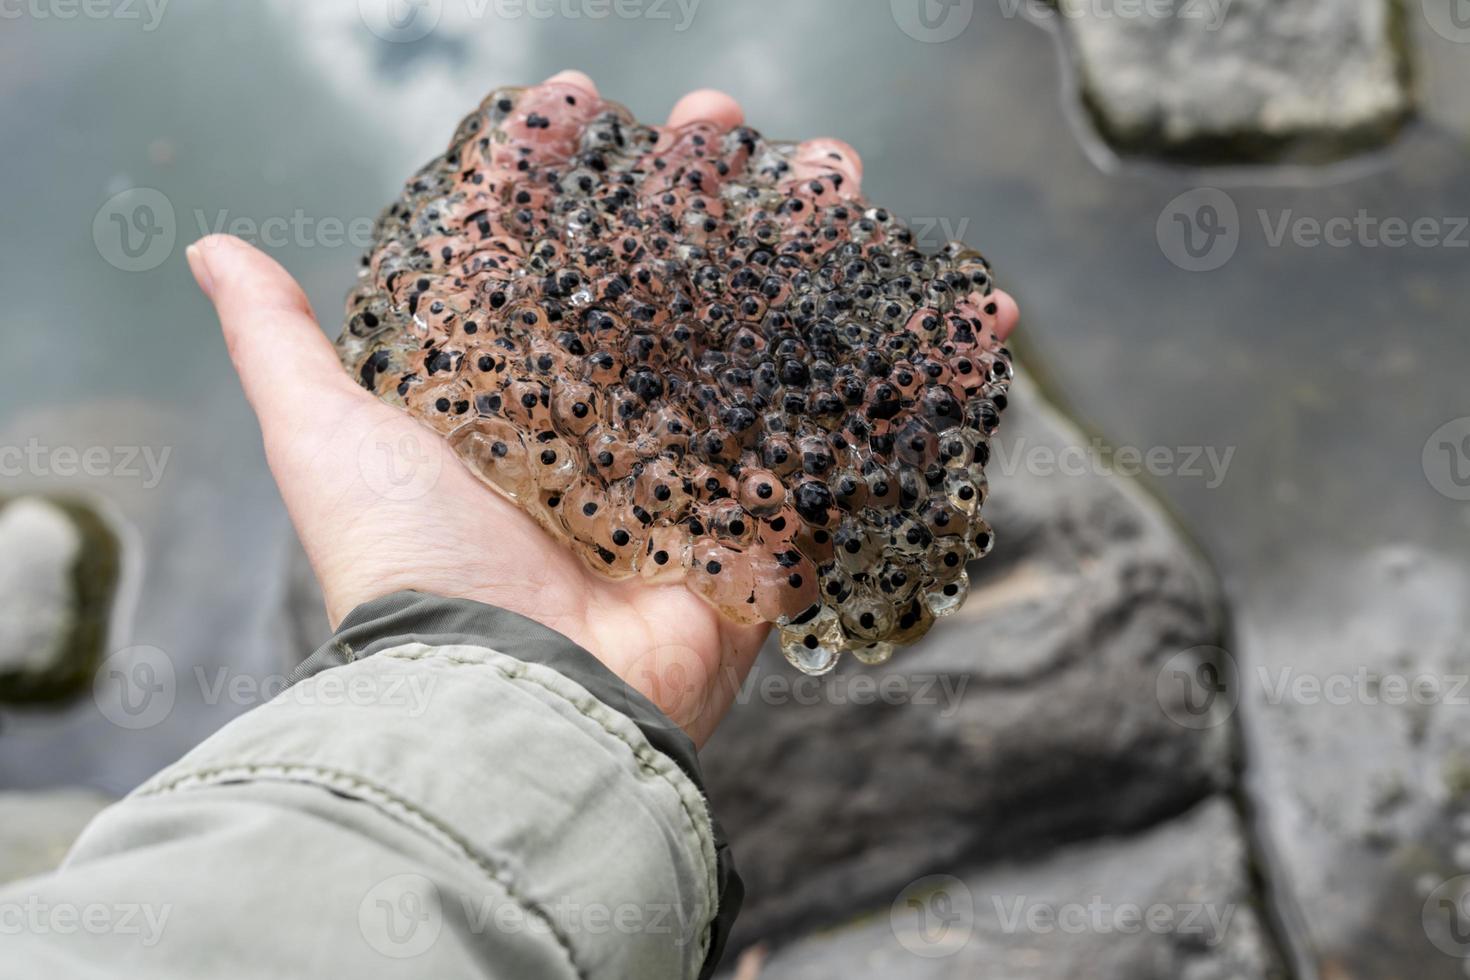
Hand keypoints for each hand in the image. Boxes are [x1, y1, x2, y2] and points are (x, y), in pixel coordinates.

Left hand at [188, 71, 1019, 746]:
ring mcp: (694, 477)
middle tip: (734, 120)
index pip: (541, 254)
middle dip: (703, 195)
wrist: (507, 703)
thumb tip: (207, 247)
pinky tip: (973, 311)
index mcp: (513, 393)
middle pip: (668, 283)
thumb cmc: (411, 568)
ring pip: (763, 342)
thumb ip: (282, 341)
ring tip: (842, 177)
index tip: (581, 100)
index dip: (553, 173)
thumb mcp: (326, 438)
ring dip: (811, 259)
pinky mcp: (769, 534)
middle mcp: (604, 427)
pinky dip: (923, 383)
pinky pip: (856, 442)